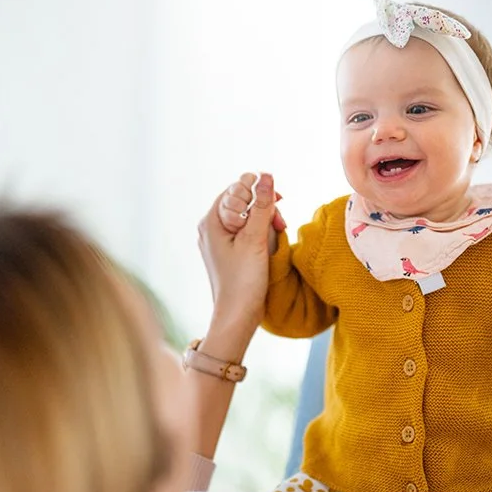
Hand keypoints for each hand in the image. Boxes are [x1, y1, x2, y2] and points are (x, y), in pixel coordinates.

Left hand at [198, 172, 278, 336]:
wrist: (237, 316)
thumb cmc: (243, 280)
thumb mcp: (255, 239)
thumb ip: (261, 206)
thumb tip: (266, 175)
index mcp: (211, 221)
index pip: (235, 189)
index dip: (257, 192)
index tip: (277, 203)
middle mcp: (211, 228)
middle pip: (242, 201)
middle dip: (264, 207)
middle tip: (280, 223)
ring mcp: (219, 240)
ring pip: (247, 217)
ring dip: (266, 220)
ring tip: (279, 233)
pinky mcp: (229, 252)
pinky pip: (247, 231)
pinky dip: (261, 233)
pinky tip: (272, 241)